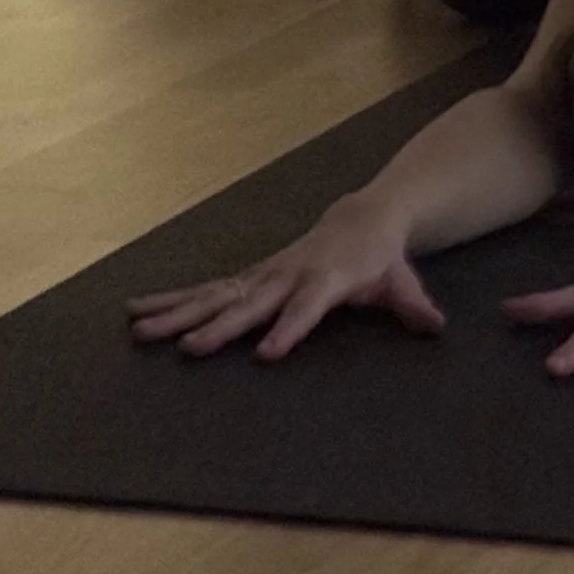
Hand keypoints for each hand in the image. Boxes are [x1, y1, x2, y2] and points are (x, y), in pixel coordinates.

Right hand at [127, 211, 443, 360]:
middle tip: (186, 348)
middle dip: (218, 326)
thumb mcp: (402, 281)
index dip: (289, 328)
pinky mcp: (247, 277)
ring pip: (215, 294)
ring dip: (175, 313)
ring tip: (139, 330)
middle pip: (250, 302)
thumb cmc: (382, 259)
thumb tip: (436, 325)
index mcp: (325, 278)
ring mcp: (262, 274)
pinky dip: (170, 299)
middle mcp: (286, 274)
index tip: (266, 354)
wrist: (362, 219)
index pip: (306, 307)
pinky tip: (136, 311)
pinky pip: (206, 289)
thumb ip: (413, 305)